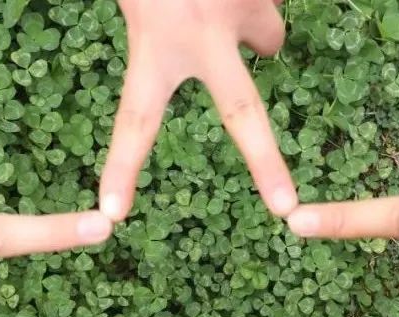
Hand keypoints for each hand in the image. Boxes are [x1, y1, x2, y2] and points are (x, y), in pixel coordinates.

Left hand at [100, 0, 296, 220]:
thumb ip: (153, 26)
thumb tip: (182, 39)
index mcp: (154, 41)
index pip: (135, 119)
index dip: (124, 169)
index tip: (113, 213)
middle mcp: (202, 34)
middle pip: (243, 112)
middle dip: (268, 163)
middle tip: (285, 205)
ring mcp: (240, 10)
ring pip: (268, 42)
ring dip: (255, 34)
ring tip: (225, 5)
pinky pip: (269, 5)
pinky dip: (254, 0)